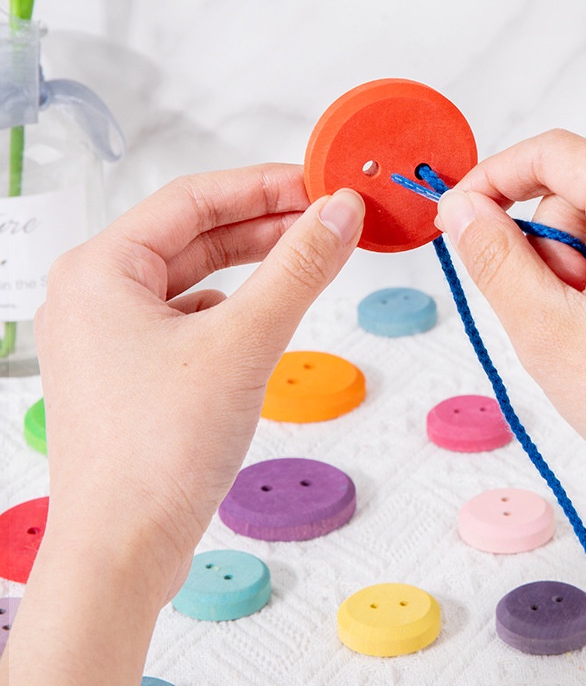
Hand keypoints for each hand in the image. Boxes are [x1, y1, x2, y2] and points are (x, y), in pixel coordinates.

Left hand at [2, 164, 364, 685]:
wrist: (122, 553)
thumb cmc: (156, 453)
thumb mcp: (243, 342)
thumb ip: (298, 270)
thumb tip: (338, 214)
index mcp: (99, 269)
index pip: (192, 199)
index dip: (263, 185)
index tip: (317, 184)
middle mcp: (95, 295)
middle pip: (193, 235)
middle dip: (263, 225)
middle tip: (325, 219)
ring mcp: (111, 336)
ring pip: (193, 278)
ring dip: (252, 265)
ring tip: (308, 257)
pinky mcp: (132, 371)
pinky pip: (190, 318)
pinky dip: (234, 308)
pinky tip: (268, 316)